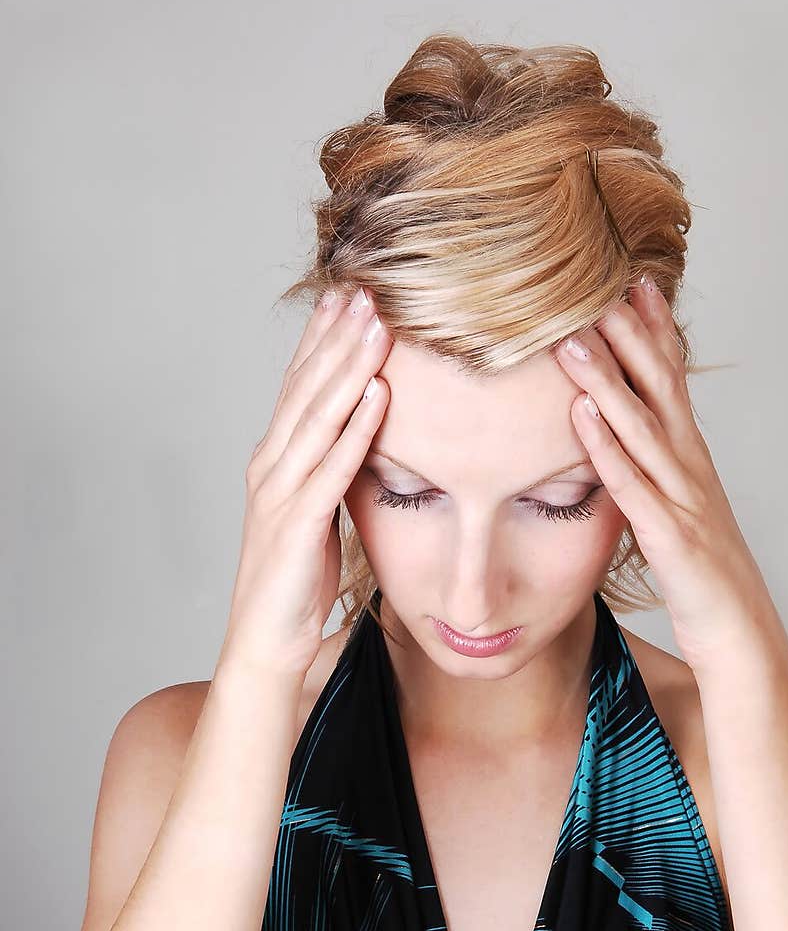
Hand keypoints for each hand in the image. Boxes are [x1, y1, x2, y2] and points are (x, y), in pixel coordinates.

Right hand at [216, 286, 392, 680]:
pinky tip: (380, 395)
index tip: (348, 296)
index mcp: (274, 461)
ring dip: (349, 367)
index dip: (322, 339)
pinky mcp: (298, 524)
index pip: (300, 387)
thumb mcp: (315, 514)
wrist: (266, 643)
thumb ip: (330, 472)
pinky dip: (357, 428)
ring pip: (318, 416)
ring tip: (378, 323)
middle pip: (307, 388)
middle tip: (366, 287)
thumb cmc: (295, 583)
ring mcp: (280, 493)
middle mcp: (270, 466)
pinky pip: (332, 467)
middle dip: (336, 336)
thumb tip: (361, 438)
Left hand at [553, 273, 777, 675]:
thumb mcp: (679, 514)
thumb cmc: (704, 578)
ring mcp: (683, 500)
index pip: (671, 382)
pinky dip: (607, 447)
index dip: (654, 331)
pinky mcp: (671, 537)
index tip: (631, 280)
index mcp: (690, 461)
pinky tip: (581, 416)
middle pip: (659, 389)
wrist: (741, 635)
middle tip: (597, 282)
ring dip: (607, 380)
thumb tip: (623, 441)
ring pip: (642, 427)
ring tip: (572, 337)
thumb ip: (654, 476)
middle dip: (629, 335)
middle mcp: (691, 469)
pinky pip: (632, 485)